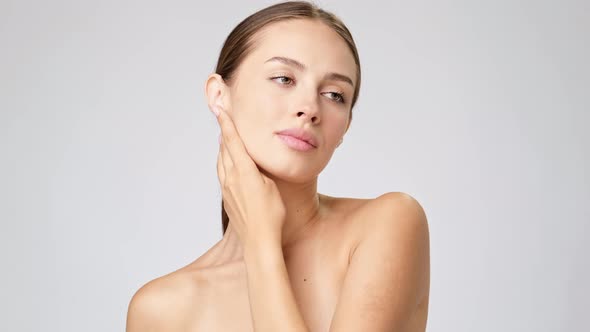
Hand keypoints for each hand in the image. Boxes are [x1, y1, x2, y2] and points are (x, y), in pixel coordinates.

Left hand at [213, 105, 286, 247]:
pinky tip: (228, 164)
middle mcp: (230, 177)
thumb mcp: (270, 184)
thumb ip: (259, 168)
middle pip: (224, 149)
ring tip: (224, 138)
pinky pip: (222, 174)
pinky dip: (224, 163)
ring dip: (223, 148)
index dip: (226, 123)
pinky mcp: (227, 199)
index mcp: (243, 171)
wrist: (259, 241)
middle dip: (224, 132)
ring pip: (221, 161)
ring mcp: (227, 189)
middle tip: (223, 117)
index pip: (232, 141)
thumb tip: (250, 157)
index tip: (221, 109)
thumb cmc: (272, 214)